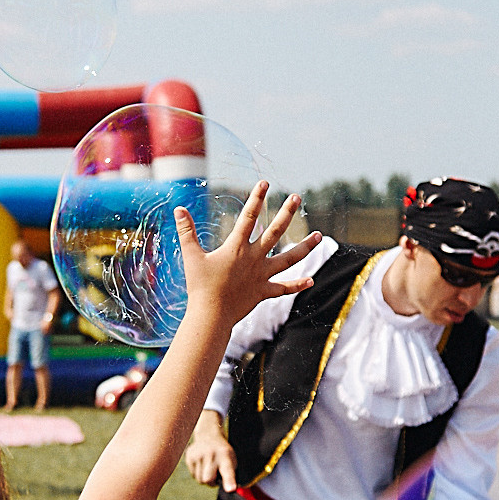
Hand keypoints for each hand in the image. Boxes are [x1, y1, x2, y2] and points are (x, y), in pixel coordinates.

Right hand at [173, 183, 321, 329]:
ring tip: (319, 235)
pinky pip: (284, 288)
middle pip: (275, 231)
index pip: (249, 217)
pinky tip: (311, 280)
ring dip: (305, 247)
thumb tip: (178, 209)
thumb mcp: (191, 256)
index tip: (265, 184)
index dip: (256, 199)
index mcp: (236, 247)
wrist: (210, 316)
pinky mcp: (264, 292)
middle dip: (287, 213)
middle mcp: (253, 258)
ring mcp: (261, 275)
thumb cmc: (199, 286)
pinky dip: (297, 285)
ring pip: (289, 258)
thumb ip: (186, 232)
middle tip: (297, 197)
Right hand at [185, 412, 237, 490]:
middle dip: (212, 482)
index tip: (231, 489)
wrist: (208, 436)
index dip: (229, 481)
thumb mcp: (231, 461)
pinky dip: (198, 474)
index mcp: (225, 457)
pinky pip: (193, 475)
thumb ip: (230, 476)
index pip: (227, 470)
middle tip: (216, 474)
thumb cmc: (222, 454)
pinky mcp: (190, 457)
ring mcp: (199, 455)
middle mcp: (211, 455)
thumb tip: (229, 490)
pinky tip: (202, 464)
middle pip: (208, 480)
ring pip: (200, 480)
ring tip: (208, 467)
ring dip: (204, 478)